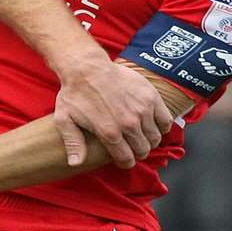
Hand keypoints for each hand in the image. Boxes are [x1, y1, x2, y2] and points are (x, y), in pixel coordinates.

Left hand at [53, 59, 172, 167]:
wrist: (87, 67)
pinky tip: (153, 124)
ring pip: (155, 137)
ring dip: (149, 140)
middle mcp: (128, 124)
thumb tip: (76, 163)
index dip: (125, 162)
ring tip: (141, 136)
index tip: (123, 159)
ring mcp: (142, 110)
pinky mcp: (151, 97)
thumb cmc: (75, 93)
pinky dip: (162, 126)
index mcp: (109, 133)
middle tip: (132, 147)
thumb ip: (73, 143)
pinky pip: (166, 120)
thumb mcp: (65, 119)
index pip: (127, 159)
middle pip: (143, 150)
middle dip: (137, 152)